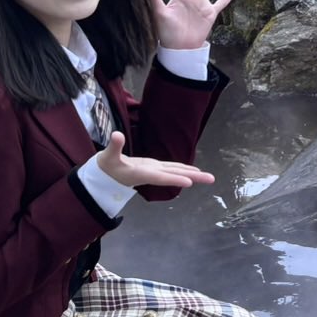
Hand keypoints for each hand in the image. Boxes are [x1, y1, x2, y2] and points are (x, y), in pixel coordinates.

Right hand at [93, 131, 215, 190]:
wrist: (105, 175)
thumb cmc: (106, 166)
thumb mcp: (108, 156)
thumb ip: (113, 146)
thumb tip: (117, 134)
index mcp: (142, 174)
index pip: (161, 178)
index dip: (175, 179)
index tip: (190, 182)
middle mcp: (152, 174)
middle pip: (175, 176)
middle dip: (193, 178)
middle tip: (211, 179)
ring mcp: (155, 171)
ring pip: (176, 172)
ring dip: (193, 175)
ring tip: (208, 176)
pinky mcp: (154, 167)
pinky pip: (172, 169)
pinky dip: (183, 169)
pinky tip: (194, 172)